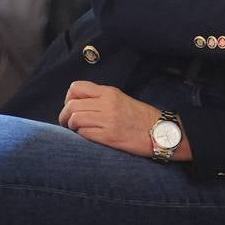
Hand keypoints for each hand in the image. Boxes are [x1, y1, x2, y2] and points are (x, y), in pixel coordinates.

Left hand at [58, 81, 190, 159]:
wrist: (161, 132)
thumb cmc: (141, 118)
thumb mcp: (122, 100)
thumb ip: (101, 99)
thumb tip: (78, 104)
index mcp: (110, 93)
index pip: (76, 88)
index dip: (68, 98)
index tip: (71, 107)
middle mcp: (107, 104)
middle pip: (71, 105)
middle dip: (64, 116)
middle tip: (67, 123)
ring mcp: (108, 120)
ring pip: (74, 119)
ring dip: (71, 127)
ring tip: (76, 131)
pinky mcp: (109, 136)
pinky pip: (83, 133)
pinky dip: (80, 136)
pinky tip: (87, 137)